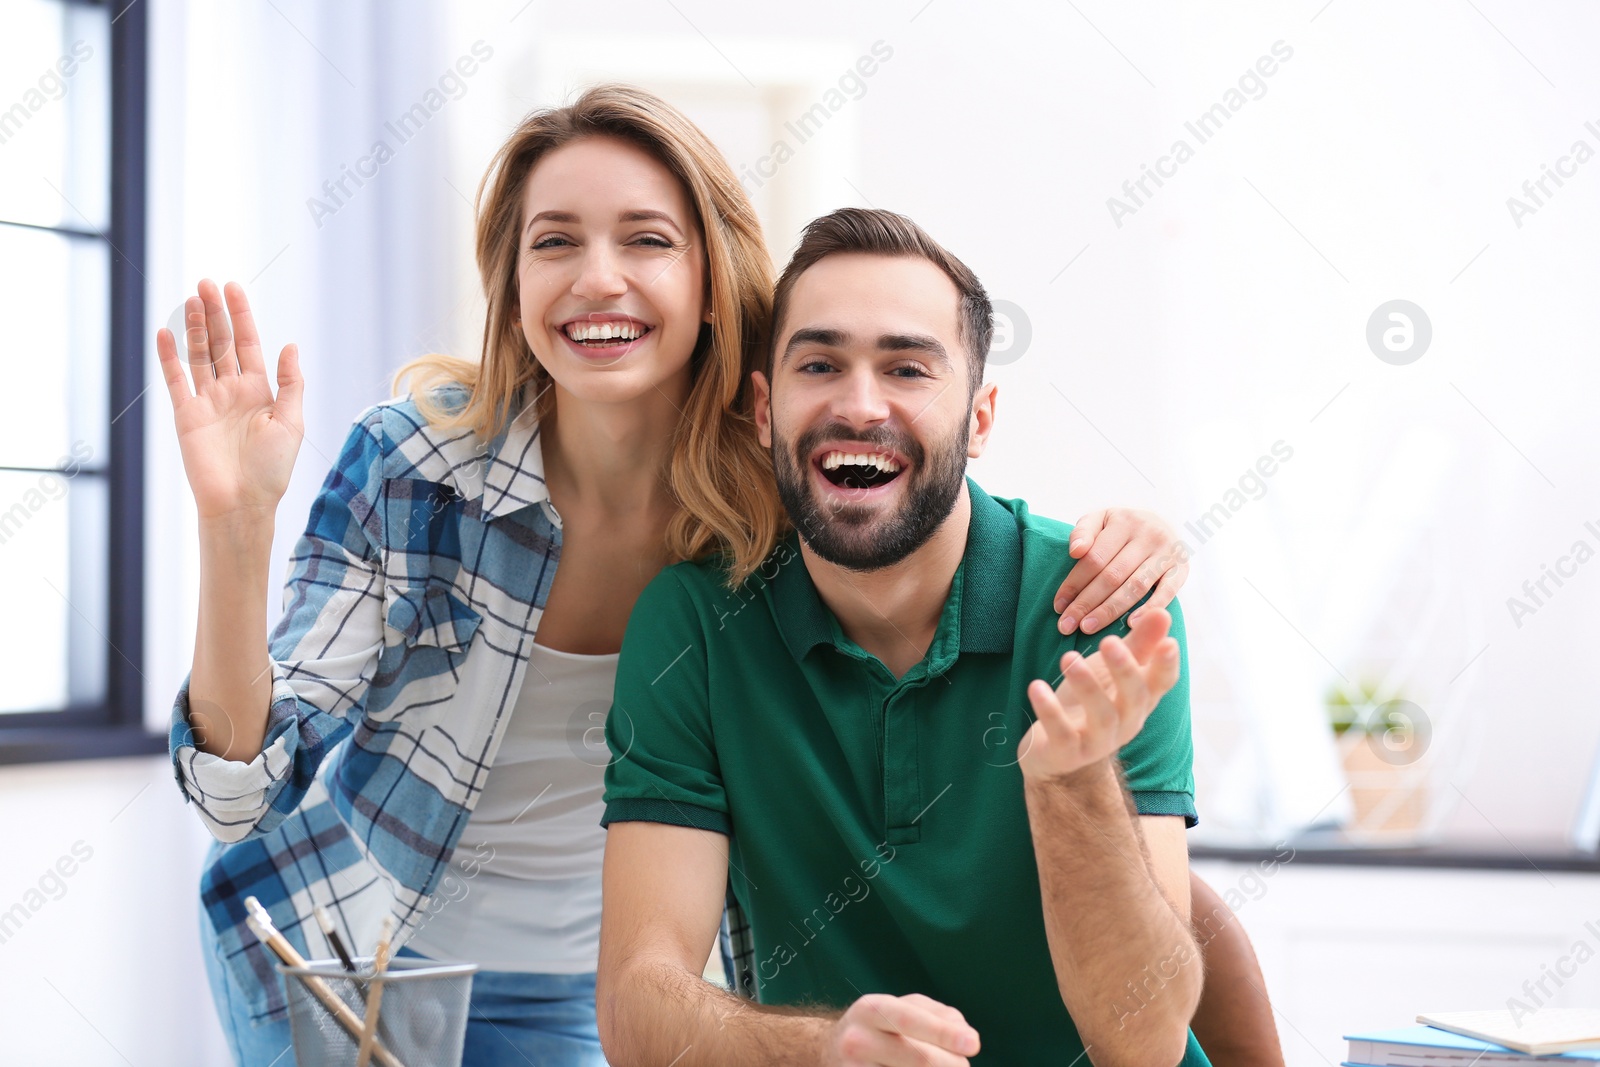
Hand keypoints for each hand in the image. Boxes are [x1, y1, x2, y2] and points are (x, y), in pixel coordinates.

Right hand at [156, 279, 304, 520]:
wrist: (243, 503)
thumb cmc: (273, 469)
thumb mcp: (292, 422)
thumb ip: (291, 383)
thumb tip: (290, 345)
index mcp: (260, 391)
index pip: (248, 344)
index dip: (241, 316)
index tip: (233, 288)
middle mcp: (232, 392)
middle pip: (220, 343)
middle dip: (215, 313)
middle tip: (206, 283)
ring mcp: (207, 401)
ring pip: (198, 355)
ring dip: (194, 327)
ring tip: (191, 298)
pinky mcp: (186, 415)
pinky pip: (175, 380)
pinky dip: (169, 357)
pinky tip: (165, 332)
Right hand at [828, 993, 979, 1066]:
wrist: (829, 1053)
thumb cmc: (879, 1028)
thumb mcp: (900, 1009)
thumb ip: (937, 1015)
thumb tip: (965, 1036)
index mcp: (871, 1010)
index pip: (910, 1020)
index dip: (944, 1033)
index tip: (973, 1044)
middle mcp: (857, 1041)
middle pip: (920, 1059)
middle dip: (953, 1064)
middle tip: (963, 1066)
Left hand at [1020, 609, 1180, 783]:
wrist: (1056, 754)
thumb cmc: (1089, 702)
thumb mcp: (1111, 671)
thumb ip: (1137, 644)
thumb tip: (1163, 612)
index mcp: (1139, 701)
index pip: (1161, 683)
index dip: (1166, 665)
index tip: (1169, 642)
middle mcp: (1125, 723)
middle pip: (1133, 697)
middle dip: (1124, 670)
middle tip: (1109, 641)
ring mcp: (1097, 741)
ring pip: (1101, 716)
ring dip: (1086, 686)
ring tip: (1068, 658)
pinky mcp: (1067, 752)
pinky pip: (1061, 733)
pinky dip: (1050, 710)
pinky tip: (1036, 686)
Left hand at [1053, 507, 1188, 634]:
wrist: (1162, 523)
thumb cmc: (1121, 527)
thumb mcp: (1100, 520)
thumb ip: (1083, 531)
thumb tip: (1075, 551)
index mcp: (1123, 521)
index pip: (1094, 558)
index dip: (1074, 584)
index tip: (1058, 607)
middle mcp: (1148, 534)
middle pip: (1112, 575)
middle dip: (1086, 602)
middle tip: (1067, 626)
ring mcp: (1168, 552)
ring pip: (1135, 586)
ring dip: (1109, 610)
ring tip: (1088, 628)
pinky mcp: (1182, 568)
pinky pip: (1167, 592)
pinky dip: (1149, 608)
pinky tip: (1131, 625)